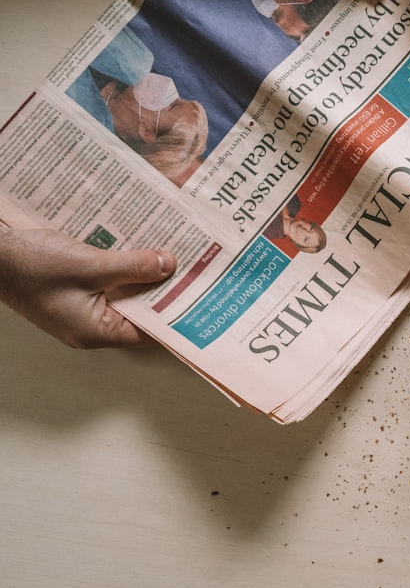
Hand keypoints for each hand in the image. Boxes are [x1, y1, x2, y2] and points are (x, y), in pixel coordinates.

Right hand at [0, 229, 175, 348]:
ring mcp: (83, 312)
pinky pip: (110, 287)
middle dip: (163, 293)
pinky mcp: (77, 295)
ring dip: (145, 280)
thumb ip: (133, 267)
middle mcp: (91, 327)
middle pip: (139, 315)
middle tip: (192, 274)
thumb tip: (169, 266)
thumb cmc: (32, 265)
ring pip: (126, 298)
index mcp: (95, 331)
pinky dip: (126, 273)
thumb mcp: (90, 264)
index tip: (199, 300)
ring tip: (173, 260)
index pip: (148, 334)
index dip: (174, 317)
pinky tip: (141, 254)